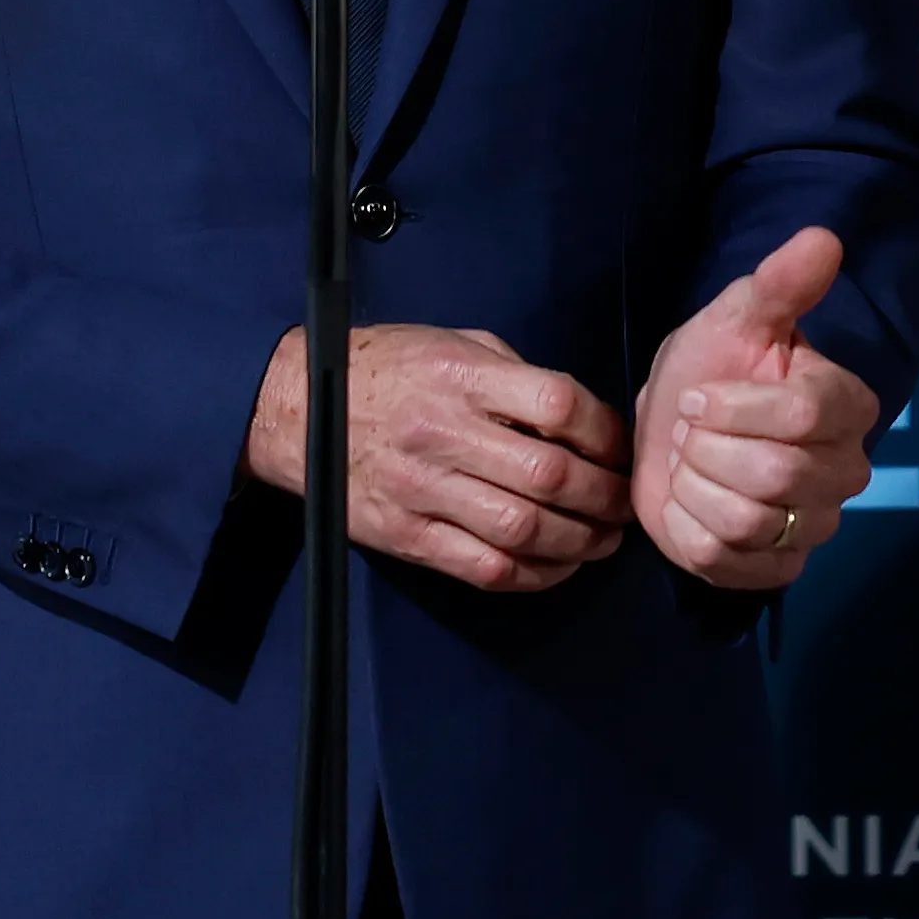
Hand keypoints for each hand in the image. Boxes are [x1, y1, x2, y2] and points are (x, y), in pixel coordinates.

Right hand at [246, 324, 629, 594]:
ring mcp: (421, 489)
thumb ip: (515, 376)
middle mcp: (442, 432)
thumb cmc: (386, 369)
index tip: (620, 448)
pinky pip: (485, 568)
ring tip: (601, 540)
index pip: (557, 404)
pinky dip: (534, 574)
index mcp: (461, 375)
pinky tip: (557, 564)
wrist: (295, 409)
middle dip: (603, 497)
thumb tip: (583, 421)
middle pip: (548, 474)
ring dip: (579, 542)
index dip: (605, 432)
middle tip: (623, 505)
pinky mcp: (406, 536)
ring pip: (523, 530)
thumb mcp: (454, 344)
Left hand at [631, 229, 885, 591]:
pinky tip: (689, 504)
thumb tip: (824, 237)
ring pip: (749, 519)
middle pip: (776, 473)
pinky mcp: (777, 569)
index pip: (803, 415)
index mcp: (847, 405)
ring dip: (694, 486)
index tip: (696, 394)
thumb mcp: (736, 317)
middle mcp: (847, 471)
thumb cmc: (710, 367)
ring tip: (690, 465)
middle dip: (708, 448)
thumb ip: (780, 283)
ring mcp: (814, 526)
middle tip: (691, 432)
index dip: (732, 406)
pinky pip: (725, 560)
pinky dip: (688, 530)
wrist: (672, 431)